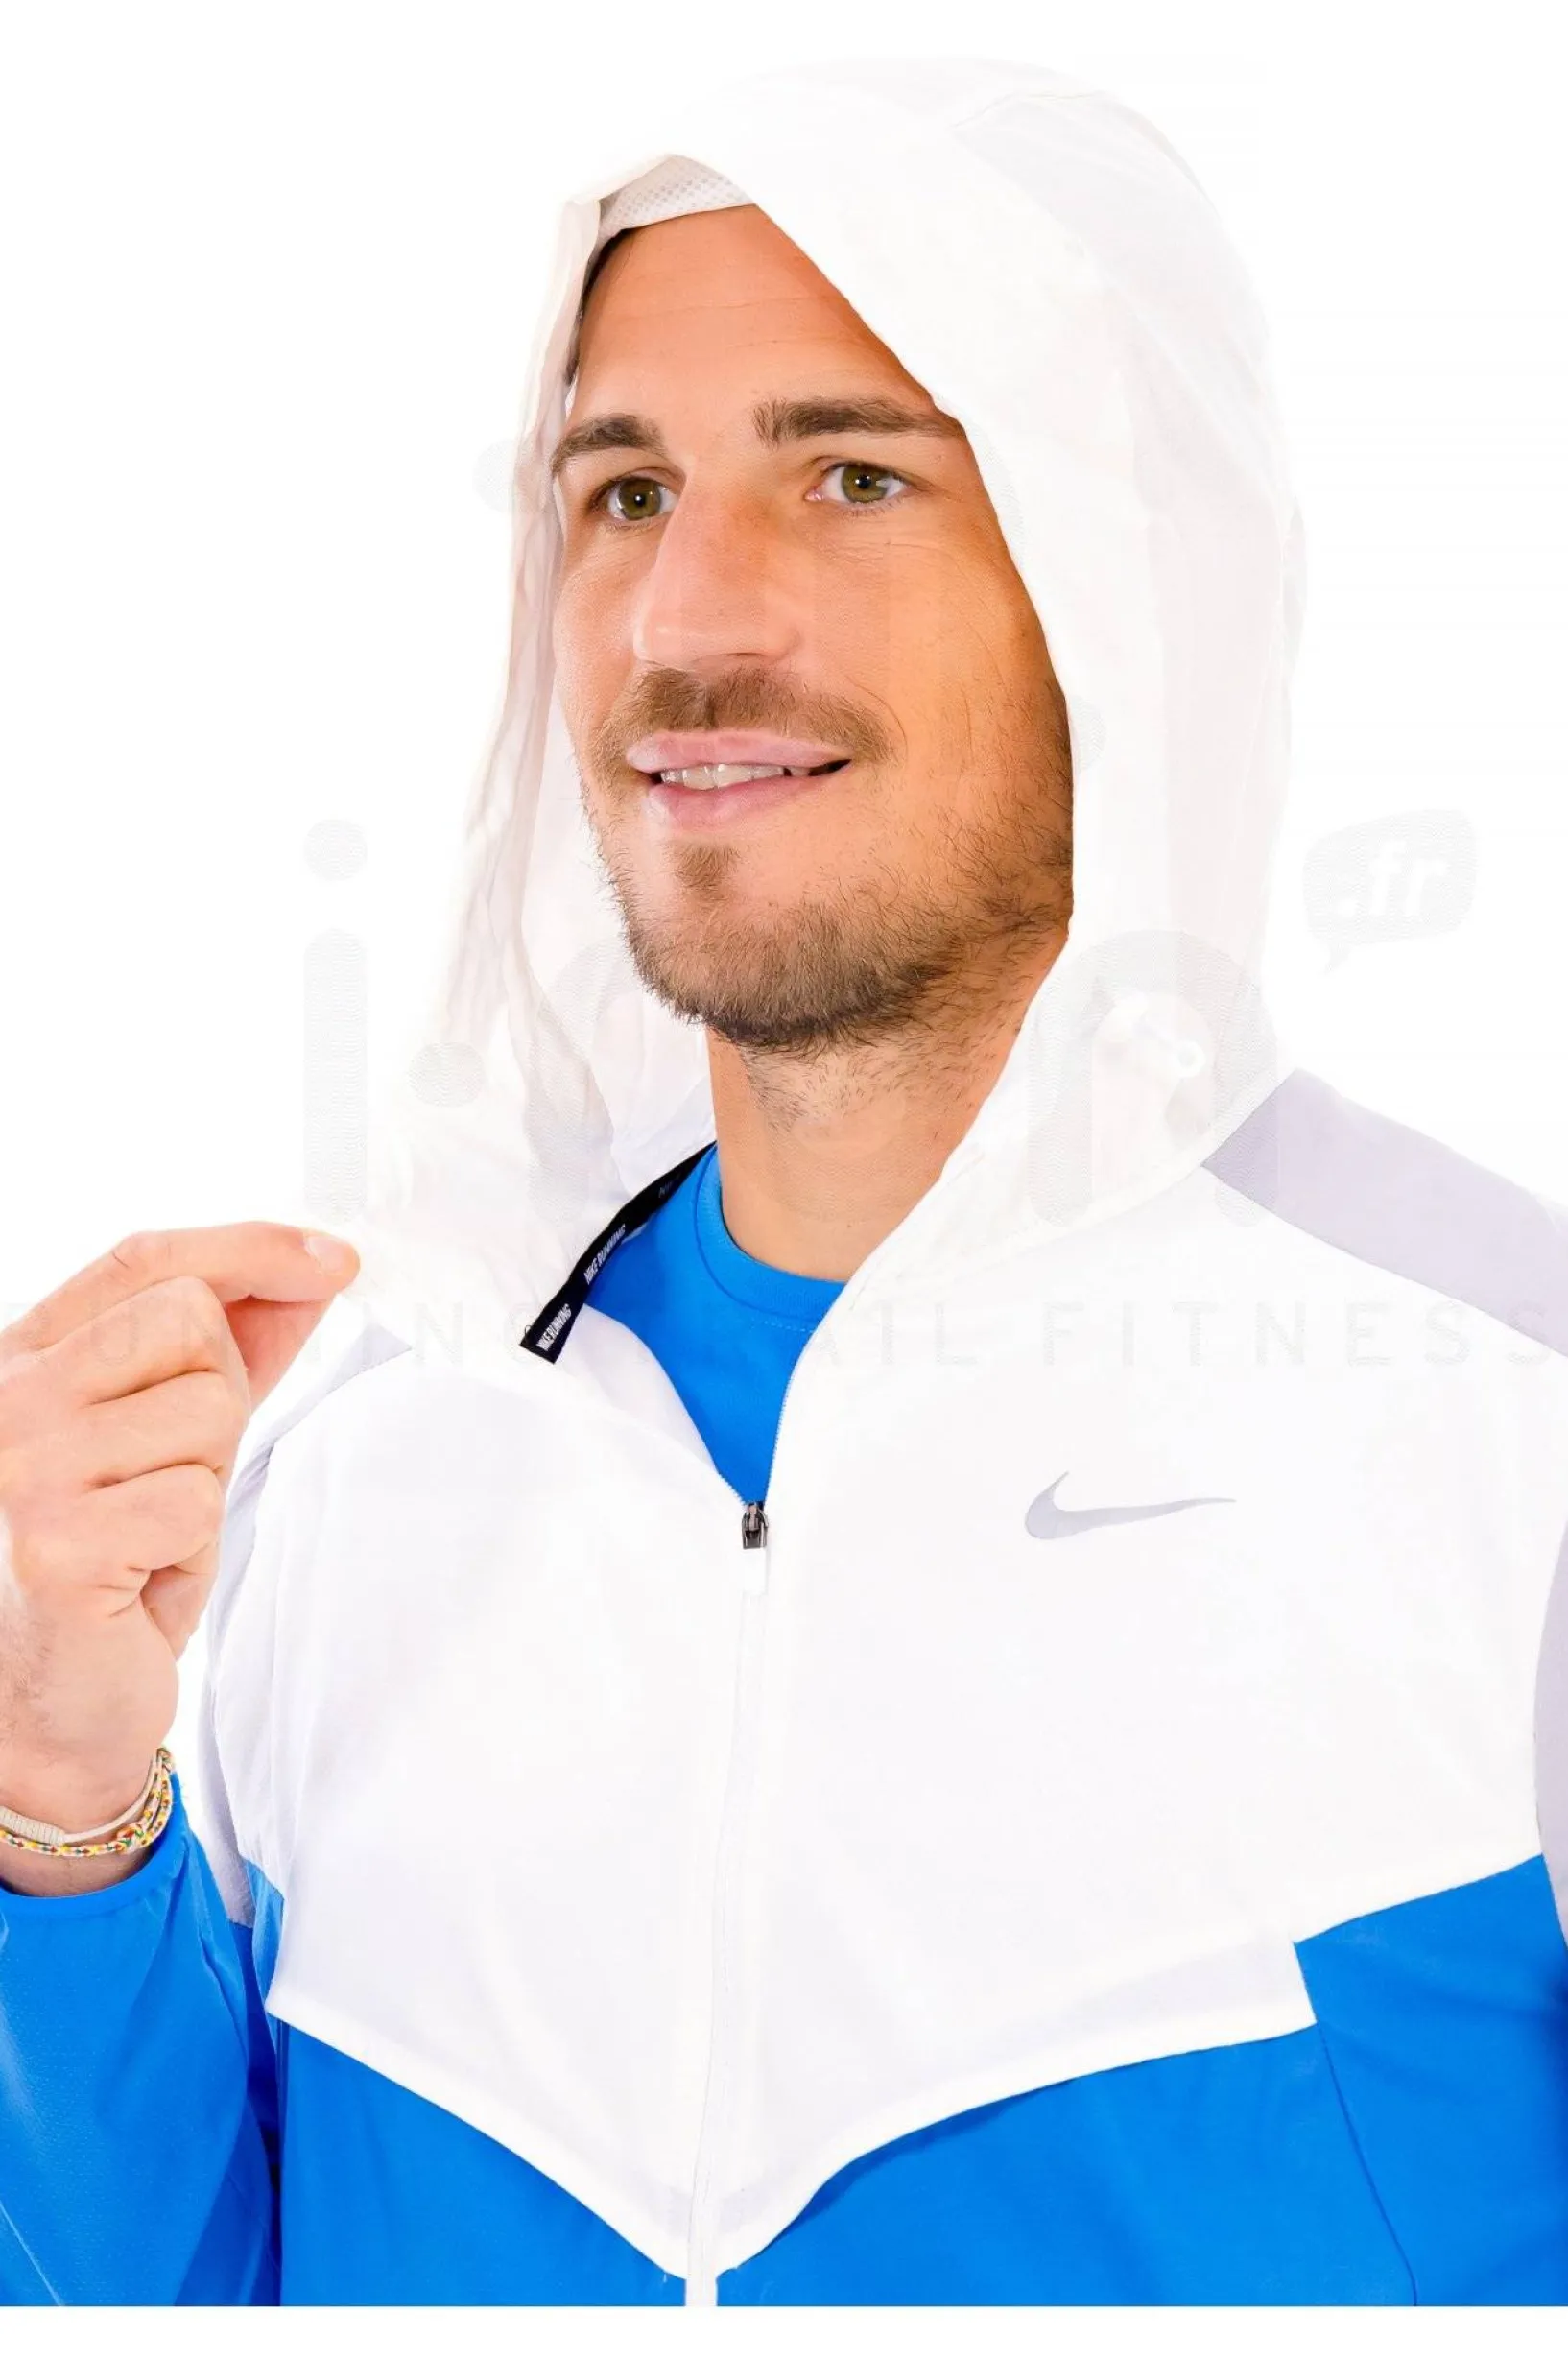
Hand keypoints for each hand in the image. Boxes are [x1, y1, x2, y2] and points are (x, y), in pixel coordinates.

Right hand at [0, 1222, 358, 1854]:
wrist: (51, 1703)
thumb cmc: (109, 1562)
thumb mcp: (173, 1434)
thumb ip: (233, 1347)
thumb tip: (312, 1269)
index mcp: (22, 1356)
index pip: (144, 1259)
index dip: (250, 1247)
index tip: (337, 1260)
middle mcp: (7, 1398)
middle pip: (188, 1319)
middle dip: (218, 1394)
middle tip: (171, 1472)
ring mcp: (22, 1465)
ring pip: (205, 1407)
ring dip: (203, 1477)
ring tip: (148, 1527)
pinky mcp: (56, 1542)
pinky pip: (196, 1499)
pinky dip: (189, 1543)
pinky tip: (138, 1574)